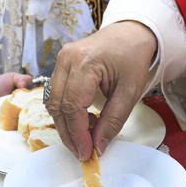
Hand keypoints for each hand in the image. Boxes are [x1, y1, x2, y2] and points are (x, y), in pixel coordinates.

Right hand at [46, 21, 155, 159]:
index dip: (77, 133)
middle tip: (82, 152)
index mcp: (85, 62)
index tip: (87, 153)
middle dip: (68, 133)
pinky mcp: (61, 62)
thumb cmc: (133, 58)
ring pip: (52, 100)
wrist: (131, 32)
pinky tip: (82, 119)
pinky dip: (65, 110)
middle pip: (57, 105)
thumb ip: (113, 120)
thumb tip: (98, 147)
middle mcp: (67, 58)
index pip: (72, 105)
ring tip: (85, 136)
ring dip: (65, 123)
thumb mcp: (130, 92)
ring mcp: (61, 58)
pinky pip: (55, 92)